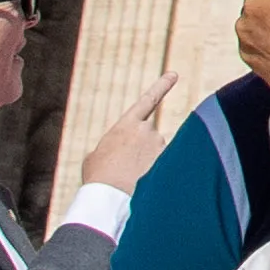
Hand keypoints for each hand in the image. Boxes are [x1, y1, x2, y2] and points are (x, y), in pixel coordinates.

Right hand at [75, 72, 189, 195]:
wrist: (109, 195)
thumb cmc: (98, 177)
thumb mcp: (96, 158)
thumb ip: (112, 148)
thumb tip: (119, 154)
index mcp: (126, 124)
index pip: (148, 100)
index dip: (162, 86)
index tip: (174, 74)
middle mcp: (147, 129)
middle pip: (150, 139)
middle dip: (142, 154)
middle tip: (126, 171)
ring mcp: (159, 144)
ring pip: (157, 154)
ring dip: (147, 166)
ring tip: (130, 180)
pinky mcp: (168, 160)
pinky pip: (165, 165)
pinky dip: (156, 174)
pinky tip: (142, 184)